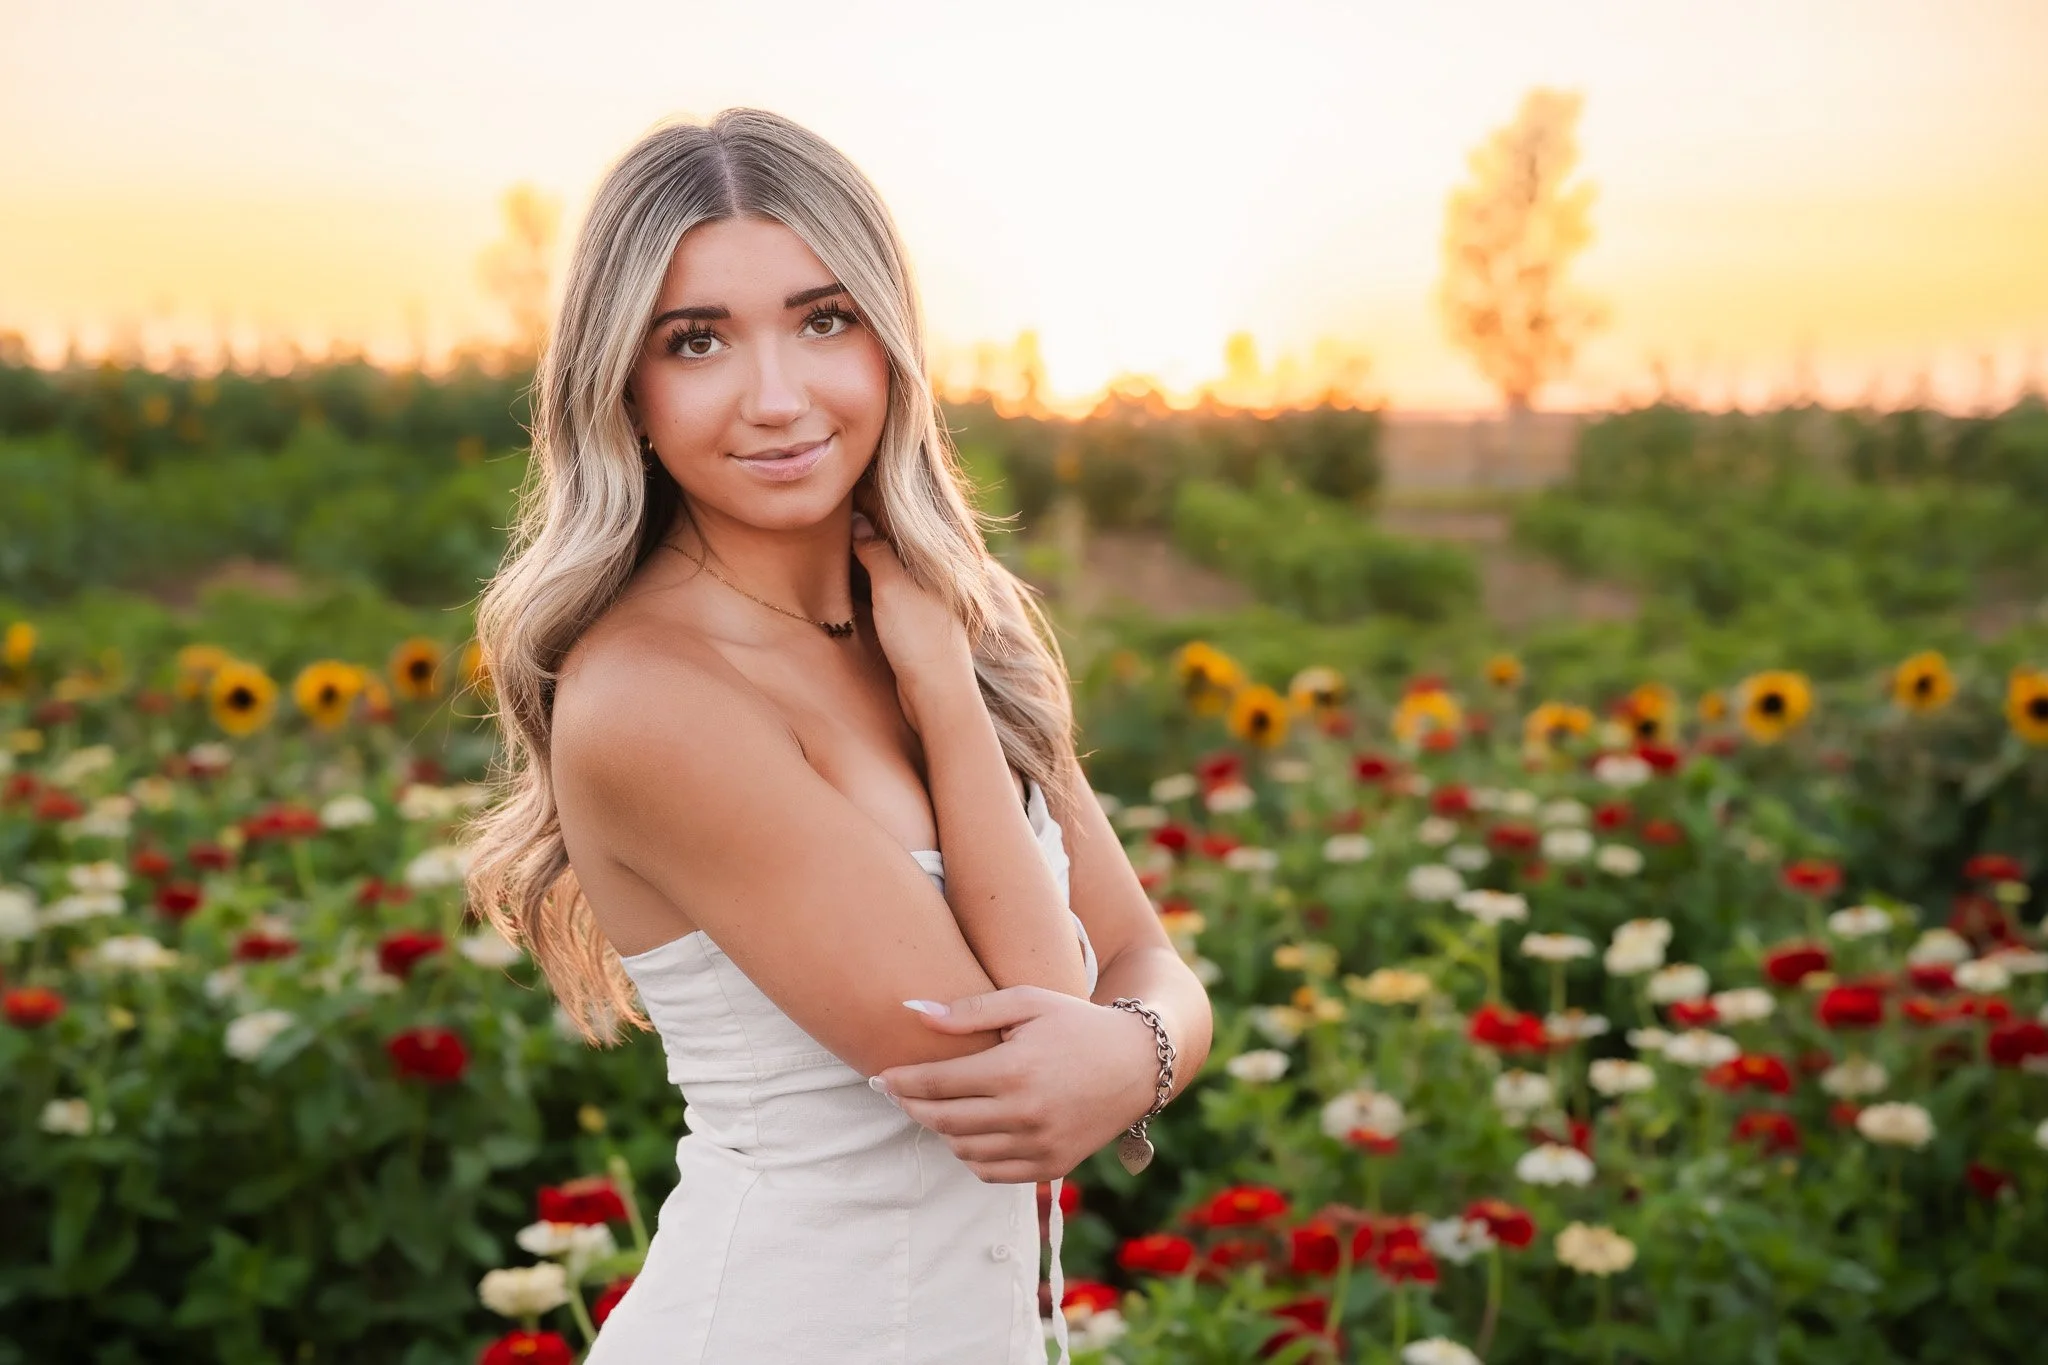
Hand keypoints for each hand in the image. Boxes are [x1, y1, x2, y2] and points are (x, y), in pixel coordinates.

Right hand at [849, 508, 975, 734]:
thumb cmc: (920, 639)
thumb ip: (876, 551)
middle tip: (832, 509)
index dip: (873, 503)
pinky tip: (846, 573)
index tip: (846, 489)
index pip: (900, 520)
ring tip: (831, 535)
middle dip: (867, 525)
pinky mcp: (913, 619)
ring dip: (864, 553)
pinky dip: (868, 578)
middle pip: (894, 541)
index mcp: (937, 560)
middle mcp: (935, 575)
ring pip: (888, 565)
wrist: (937, 694)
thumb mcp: (893, 588)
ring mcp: (924, 597)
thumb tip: (858, 520)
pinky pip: (886, 588)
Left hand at [869, 986, 1161, 1183]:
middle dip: (914, 1106)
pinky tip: (968, 1131)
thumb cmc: (1077, 1023)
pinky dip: (971, 1155)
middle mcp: (1025, 1113)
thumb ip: (969, 1010)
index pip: (938, 1083)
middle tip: (899, 1093)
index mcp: (1015, 1069)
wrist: (1138, 1063)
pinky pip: (992, 1171)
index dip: (903, 1082)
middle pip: (944, 1120)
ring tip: (934, 1108)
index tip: (882, 1077)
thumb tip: (912, 1012)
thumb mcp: (1027, 1001)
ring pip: (963, 1149)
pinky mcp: (1052, 1166)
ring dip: (941, 1130)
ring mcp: (1040, 1144)